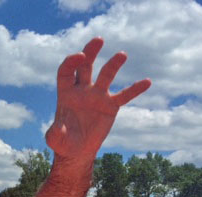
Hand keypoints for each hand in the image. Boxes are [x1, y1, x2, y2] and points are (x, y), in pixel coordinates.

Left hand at [45, 37, 150, 159]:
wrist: (77, 151)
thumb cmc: (63, 143)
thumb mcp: (56, 139)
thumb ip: (54, 133)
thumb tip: (58, 128)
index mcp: (66, 93)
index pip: (66, 71)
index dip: (71, 62)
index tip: (80, 57)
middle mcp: (82, 90)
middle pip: (85, 65)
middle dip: (90, 52)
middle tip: (98, 40)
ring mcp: (97, 96)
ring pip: (106, 75)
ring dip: (113, 64)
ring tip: (122, 54)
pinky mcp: (110, 106)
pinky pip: (124, 96)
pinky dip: (135, 89)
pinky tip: (147, 82)